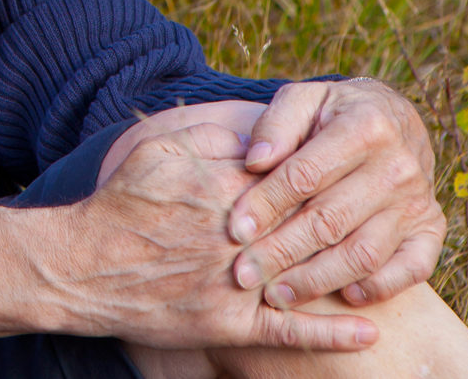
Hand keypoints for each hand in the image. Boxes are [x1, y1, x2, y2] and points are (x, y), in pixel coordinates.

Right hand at [62, 123, 379, 350]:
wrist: (82, 268)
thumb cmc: (120, 205)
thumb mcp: (156, 151)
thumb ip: (209, 135)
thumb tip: (258, 137)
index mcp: (222, 189)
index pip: (286, 178)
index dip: (315, 174)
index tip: (340, 170)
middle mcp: (236, 238)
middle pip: (304, 225)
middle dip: (340, 219)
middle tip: (374, 210)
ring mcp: (236, 285)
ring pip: (305, 276)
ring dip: (349, 273)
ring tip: (386, 268)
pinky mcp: (229, 325)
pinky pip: (289, 331)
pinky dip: (331, 333)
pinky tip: (368, 332)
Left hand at [227, 79, 443, 308]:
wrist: (394, 117)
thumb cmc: (334, 111)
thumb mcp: (303, 99)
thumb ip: (276, 124)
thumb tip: (254, 161)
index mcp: (364, 127)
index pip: (305, 175)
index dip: (266, 204)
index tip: (235, 229)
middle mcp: (397, 167)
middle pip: (330, 221)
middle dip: (281, 252)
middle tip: (245, 274)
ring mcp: (417, 202)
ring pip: (364, 253)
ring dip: (317, 279)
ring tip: (277, 295)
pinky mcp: (431, 230)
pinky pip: (410, 270)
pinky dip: (377, 288)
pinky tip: (342, 295)